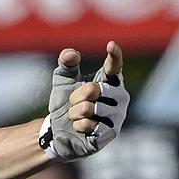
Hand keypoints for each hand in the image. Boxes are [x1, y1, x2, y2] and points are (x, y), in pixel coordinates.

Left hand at [38, 41, 127, 160]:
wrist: (59, 131)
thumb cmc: (66, 103)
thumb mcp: (63, 81)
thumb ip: (66, 64)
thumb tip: (70, 54)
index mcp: (110, 81)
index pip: (114, 66)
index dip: (114, 56)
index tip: (110, 45)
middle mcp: (119, 97)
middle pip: (93, 89)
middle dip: (75, 97)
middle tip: (75, 104)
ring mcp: (117, 116)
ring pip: (89, 108)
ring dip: (74, 113)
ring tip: (77, 116)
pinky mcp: (111, 133)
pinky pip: (89, 125)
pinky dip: (78, 126)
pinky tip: (80, 128)